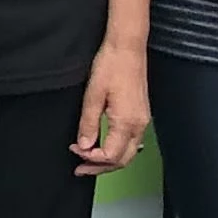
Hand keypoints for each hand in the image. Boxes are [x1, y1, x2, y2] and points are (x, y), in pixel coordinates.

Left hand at [71, 40, 149, 176]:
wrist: (127, 48)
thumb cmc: (110, 66)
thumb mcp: (93, 95)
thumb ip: (88, 123)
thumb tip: (84, 146)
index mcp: (127, 122)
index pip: (111, 156)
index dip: (91, 159)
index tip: (75, 152)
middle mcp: (139, 125)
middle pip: (122, 159)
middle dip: (100, 168)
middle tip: (79, 169)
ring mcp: (142, 120)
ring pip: (128, 152)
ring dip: (108, 160)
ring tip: (88, 160)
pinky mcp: (141, 115)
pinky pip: (131, 141)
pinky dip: (116, 149)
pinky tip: (103, 146)